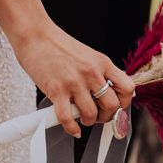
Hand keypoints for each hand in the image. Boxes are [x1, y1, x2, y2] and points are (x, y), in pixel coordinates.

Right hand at [0, 0, 134, 137]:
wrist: (35, 35)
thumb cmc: (57, 45)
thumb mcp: (88, 55)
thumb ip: (99, 72)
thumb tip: (108, 91)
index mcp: (102, 63)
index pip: (127, 88)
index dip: (124, 103)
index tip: (117, 107)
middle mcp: (92, 73)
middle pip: (112, 106)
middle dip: (107, 117)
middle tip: (98, 116)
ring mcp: (75, 83)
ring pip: (91, 115)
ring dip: (88, 122)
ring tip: (82, 118)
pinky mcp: (57, 90)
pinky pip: (68, 118)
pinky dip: (71, 128)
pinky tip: (71, 128)